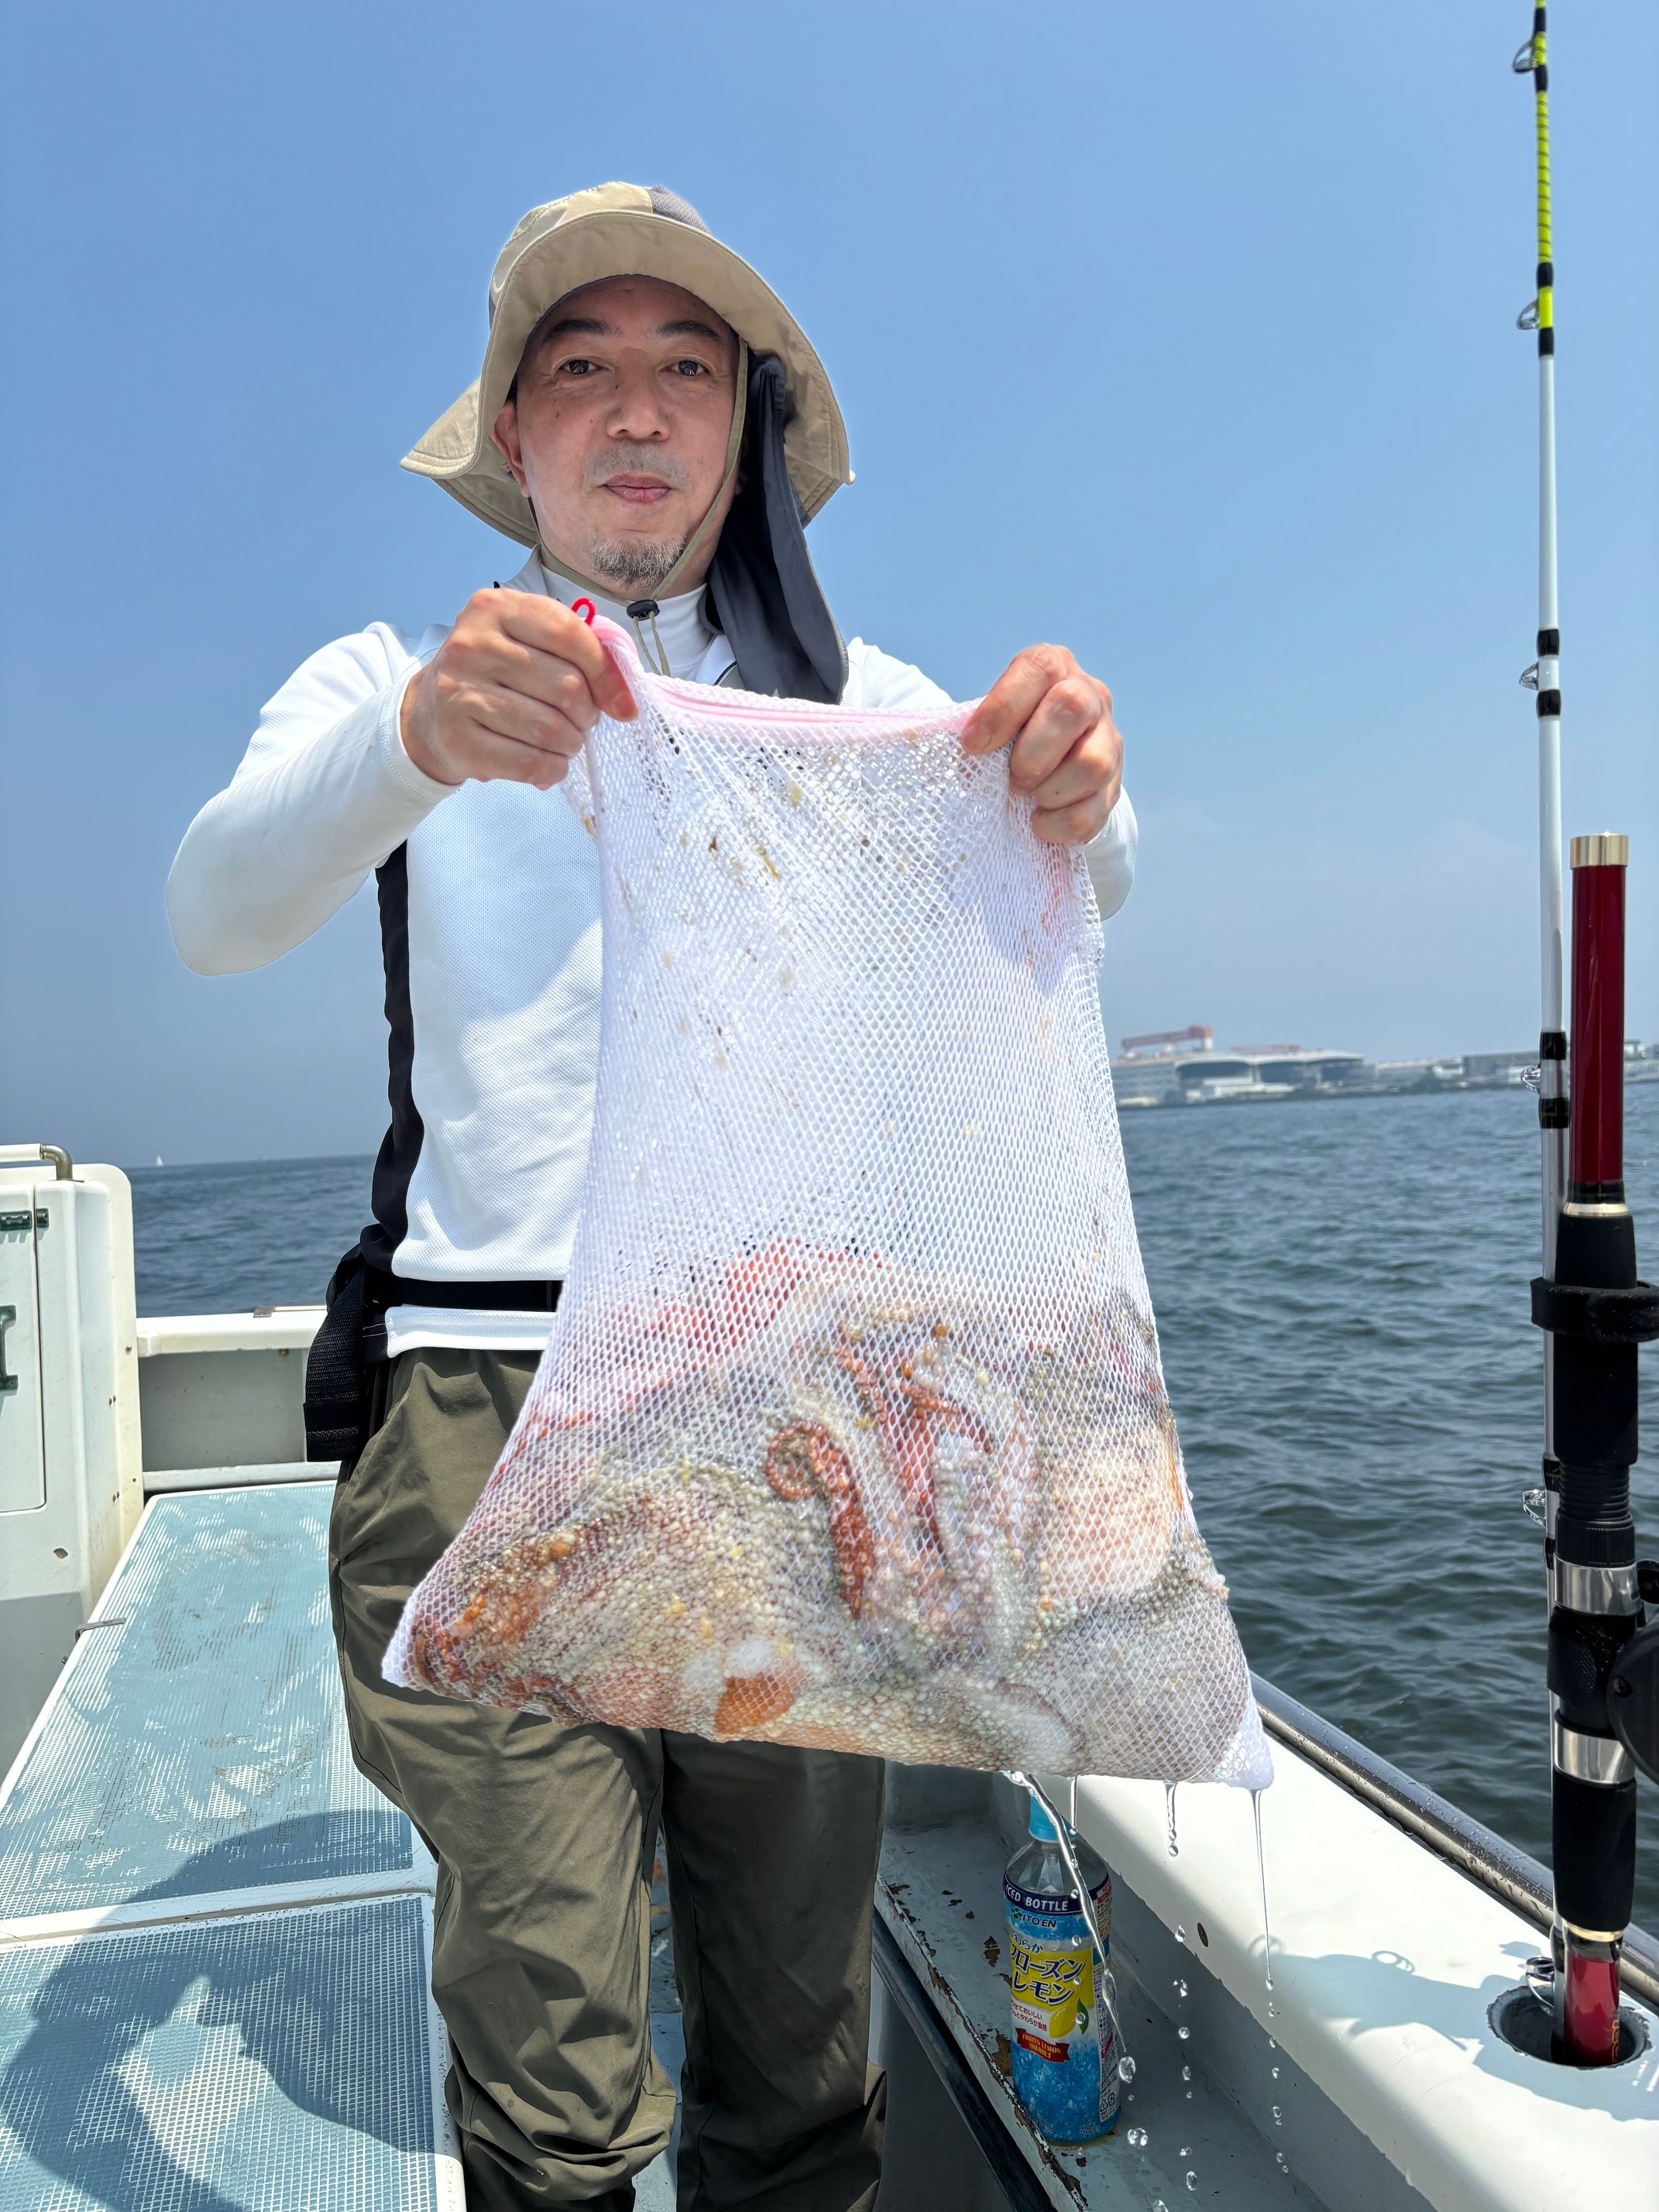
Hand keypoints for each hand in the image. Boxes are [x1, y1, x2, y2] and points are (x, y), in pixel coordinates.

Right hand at [400, 590, 635, 789]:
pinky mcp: (457, 739)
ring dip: (571, 744)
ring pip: (551, 729)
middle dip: (587, 714)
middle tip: (581, 722)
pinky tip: (550, 764)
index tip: (622, 705)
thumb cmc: (495, 675)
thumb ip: (577, 653)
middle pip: (566, 686)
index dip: (607, 675)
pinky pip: (528, 763)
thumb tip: (625, 700)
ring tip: (565, 742)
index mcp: (496, 608)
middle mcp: (472, 644)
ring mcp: (459, 692)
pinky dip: (552, 770)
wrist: (430, 713)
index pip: (570, 634)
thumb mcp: (528, 644)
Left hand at [960, 644, 1122, 844]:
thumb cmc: (1002, 739)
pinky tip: (1039, 824)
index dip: (1002, 708)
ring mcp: (1108, 738)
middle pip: (1071, 707)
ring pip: (1092, 762)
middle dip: (1032, 752)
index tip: (971, 745)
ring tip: (1027, 799)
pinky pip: (1096, 811)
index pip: (1036, 670)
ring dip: (1050, 790)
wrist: (1045, 769)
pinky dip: (1061, 825)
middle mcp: (1088, 694)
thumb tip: (937, 747)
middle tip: (1011, 779)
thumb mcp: (986, 722)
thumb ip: (973, 729)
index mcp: (1051, 668)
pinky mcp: (1115, 783)